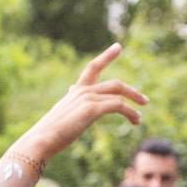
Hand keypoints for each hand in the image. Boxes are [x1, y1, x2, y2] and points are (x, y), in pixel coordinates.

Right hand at [22, 46, 147, 164]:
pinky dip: (130, 112)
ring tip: (140, 117)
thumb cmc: (49, 133)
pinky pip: (118, 105)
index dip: (106, 56)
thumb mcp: (61, 115)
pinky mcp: (92, 109)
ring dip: (133, 104)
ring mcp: (88, 98)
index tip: (118, 47)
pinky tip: (136, 120)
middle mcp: (82, 91)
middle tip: (144, 100)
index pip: (92, 68)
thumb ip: (70, 103)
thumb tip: (71, 91)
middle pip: (115, 84)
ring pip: (119, 93)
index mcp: (75, 92)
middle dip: (132, 91)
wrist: (41, 140)